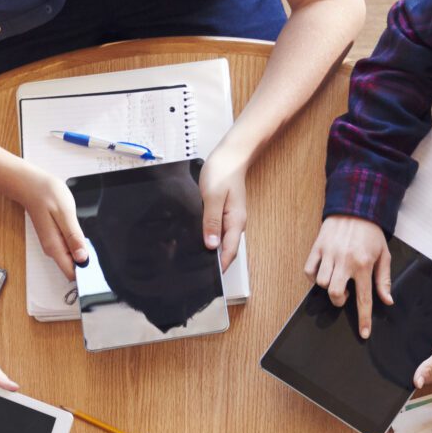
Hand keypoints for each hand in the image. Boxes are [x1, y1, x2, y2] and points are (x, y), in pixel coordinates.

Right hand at [11, 163, 90, 266]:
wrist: (30, 184)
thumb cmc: (46, 195)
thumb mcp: (65, 214)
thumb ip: (74, 237)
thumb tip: (83, 258)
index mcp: (55, 246)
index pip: (71, 273)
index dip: (85, 273)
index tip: (97, 269)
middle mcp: (52, 249)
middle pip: (73, 267)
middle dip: (87, 263)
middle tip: (98, 252)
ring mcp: (53, 243)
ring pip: (72, 257)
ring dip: (83, 252)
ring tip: (89, 239)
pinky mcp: (55, 237)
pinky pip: (69, 247)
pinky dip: (78, 243)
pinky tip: (81, 234)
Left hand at [198, 142, 251, 269]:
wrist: (231, 155)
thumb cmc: (223, 172)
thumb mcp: (213, 196)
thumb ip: (212, 221)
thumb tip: (211, 245)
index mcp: (235, 222)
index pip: (229, 251)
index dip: (220, 266)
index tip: (210, 277)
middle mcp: (235, 223)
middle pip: (226, 249)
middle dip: (215, 261)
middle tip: (198, 272)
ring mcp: (230, 218)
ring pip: (221, 240)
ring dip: (211, 250)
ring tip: (196, 259)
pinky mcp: (224, 212)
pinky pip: (218, 230)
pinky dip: (210, 237)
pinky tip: (199, 238)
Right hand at [302, 214, 390, 337]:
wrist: (355, 207)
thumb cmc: (370, 232)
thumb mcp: (384, 255)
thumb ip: (384, 279)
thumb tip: (387, 300)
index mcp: (364, 264)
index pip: (364, 299)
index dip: (364, 319)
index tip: (363, 333)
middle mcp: (345, 261)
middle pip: (335, 294)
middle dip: (338, 301)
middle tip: (344, 295)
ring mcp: (329, 254)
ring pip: (320, 283)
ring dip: (327, 287)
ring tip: (336, 280)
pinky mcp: (317, 247)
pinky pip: (309, 270)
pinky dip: (313, 277)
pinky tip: (323, 273)